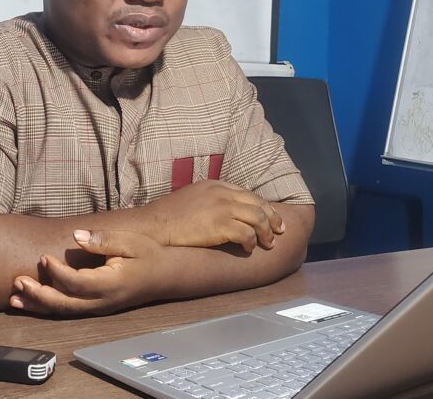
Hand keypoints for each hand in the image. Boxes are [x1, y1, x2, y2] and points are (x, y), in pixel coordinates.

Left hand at [8, 229, 169, 315]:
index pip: (78, 283)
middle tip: (18, 281)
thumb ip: (103, 240)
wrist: (165, 276)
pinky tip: (29, 303)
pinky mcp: (94, 308)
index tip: (44, 257)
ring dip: (38, 305)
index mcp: (112, 284)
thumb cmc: (148, 254)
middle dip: (39, 295)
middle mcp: (103, 301)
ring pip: (64, 311)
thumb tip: (77, 236)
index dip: (58, 272)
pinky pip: (68, 310)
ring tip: (15, 298)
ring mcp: (99, 308)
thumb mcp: (130, 241)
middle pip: (66, 303)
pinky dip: (47, 308)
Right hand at [147, 179, 284, 253]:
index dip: (262, 206)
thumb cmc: (168, 217)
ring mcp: (222, 208)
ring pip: (257, 218)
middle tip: (279, 231)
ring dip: (266, 232)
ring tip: (269, 243)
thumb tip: (224, 212)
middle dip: (272, 218)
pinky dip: (252, 242)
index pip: (247, 194)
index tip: (270, 217)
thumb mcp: (192, 198)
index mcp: (215, 185)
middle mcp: (222, 193)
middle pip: (258, 203)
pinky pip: (247, 234)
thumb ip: (210, 200)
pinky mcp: (220, 225)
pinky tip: (249, 249)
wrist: (153, 225)